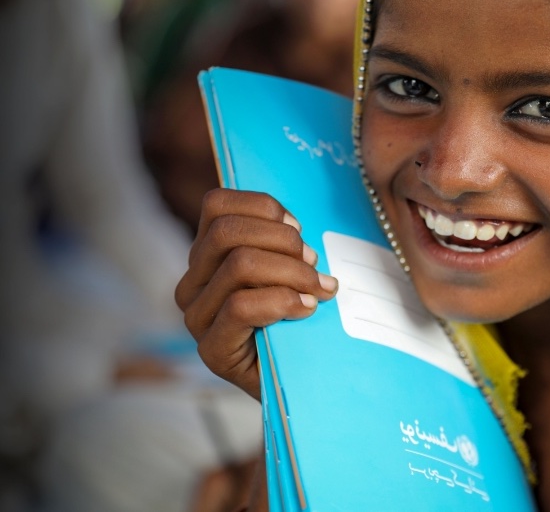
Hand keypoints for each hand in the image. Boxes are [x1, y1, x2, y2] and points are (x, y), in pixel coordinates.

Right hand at [175, 189, 337, 399]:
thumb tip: (294, 226)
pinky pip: (241, 306)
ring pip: (239, 264)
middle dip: (283, 240)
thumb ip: (281, 243)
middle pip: (226, 231)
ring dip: (292, 271)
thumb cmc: (297, 319)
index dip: (263, 206)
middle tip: (315, 262)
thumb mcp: (289, 270)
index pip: (216, 204)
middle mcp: (192, 282)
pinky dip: (283, 301)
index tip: (299, 228)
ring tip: (320, 288)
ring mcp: (197, 317)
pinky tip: (308, 310)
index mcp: (207, 255)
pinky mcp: (211, 350)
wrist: (300, 382)